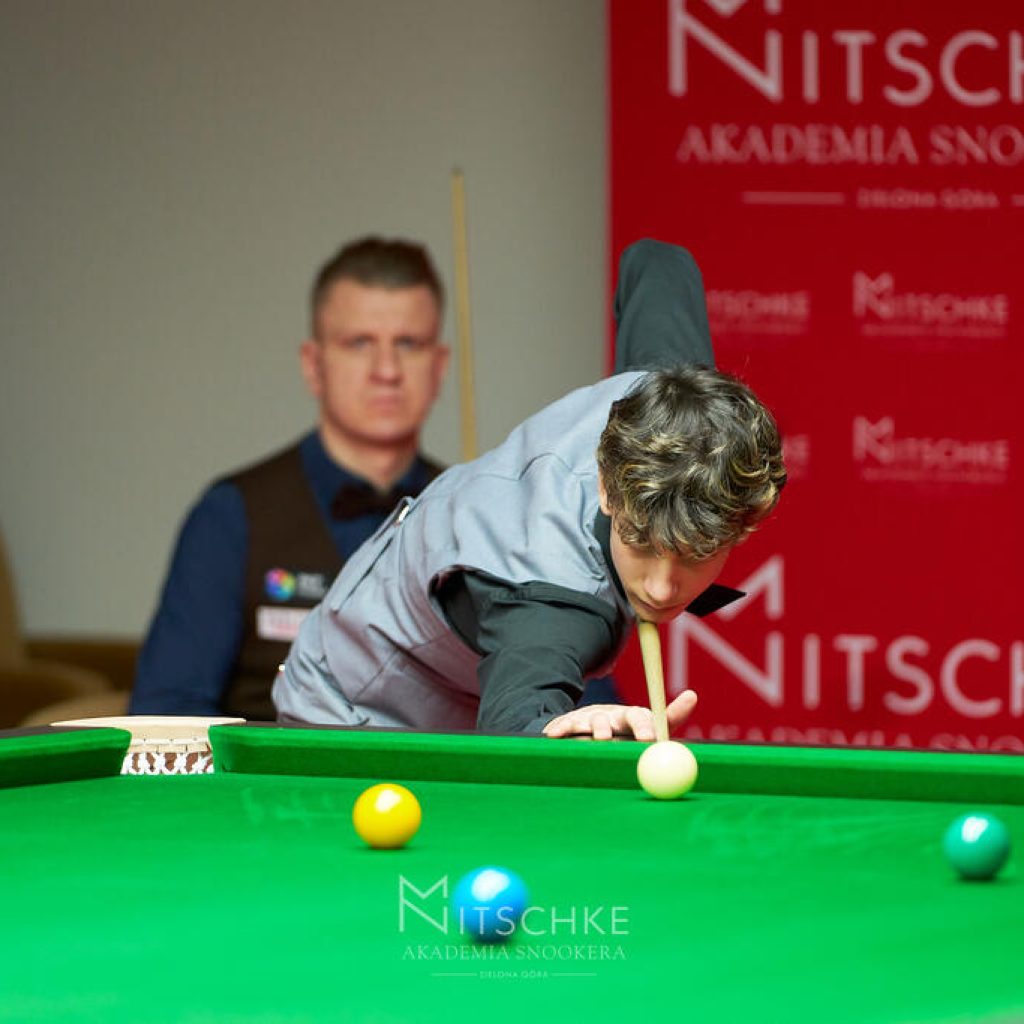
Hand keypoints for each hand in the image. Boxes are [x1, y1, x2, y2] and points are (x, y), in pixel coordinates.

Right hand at [542, 689, 697, 740]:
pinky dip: (559, 730)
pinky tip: (552, 735)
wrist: (594, 726)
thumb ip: (671, 716)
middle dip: (613, 728)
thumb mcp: (651, 725)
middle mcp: (610, 716)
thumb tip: (693, 694)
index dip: (644, 726)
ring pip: (588, 725)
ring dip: (589, 731)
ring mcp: (588, 719)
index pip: (639, 717)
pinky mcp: (568, 725)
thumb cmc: (628, 730)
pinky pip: (563, 727)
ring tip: (594, 740)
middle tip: (615, 738)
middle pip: (612, 720)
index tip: (649, 739)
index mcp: (632, 716)